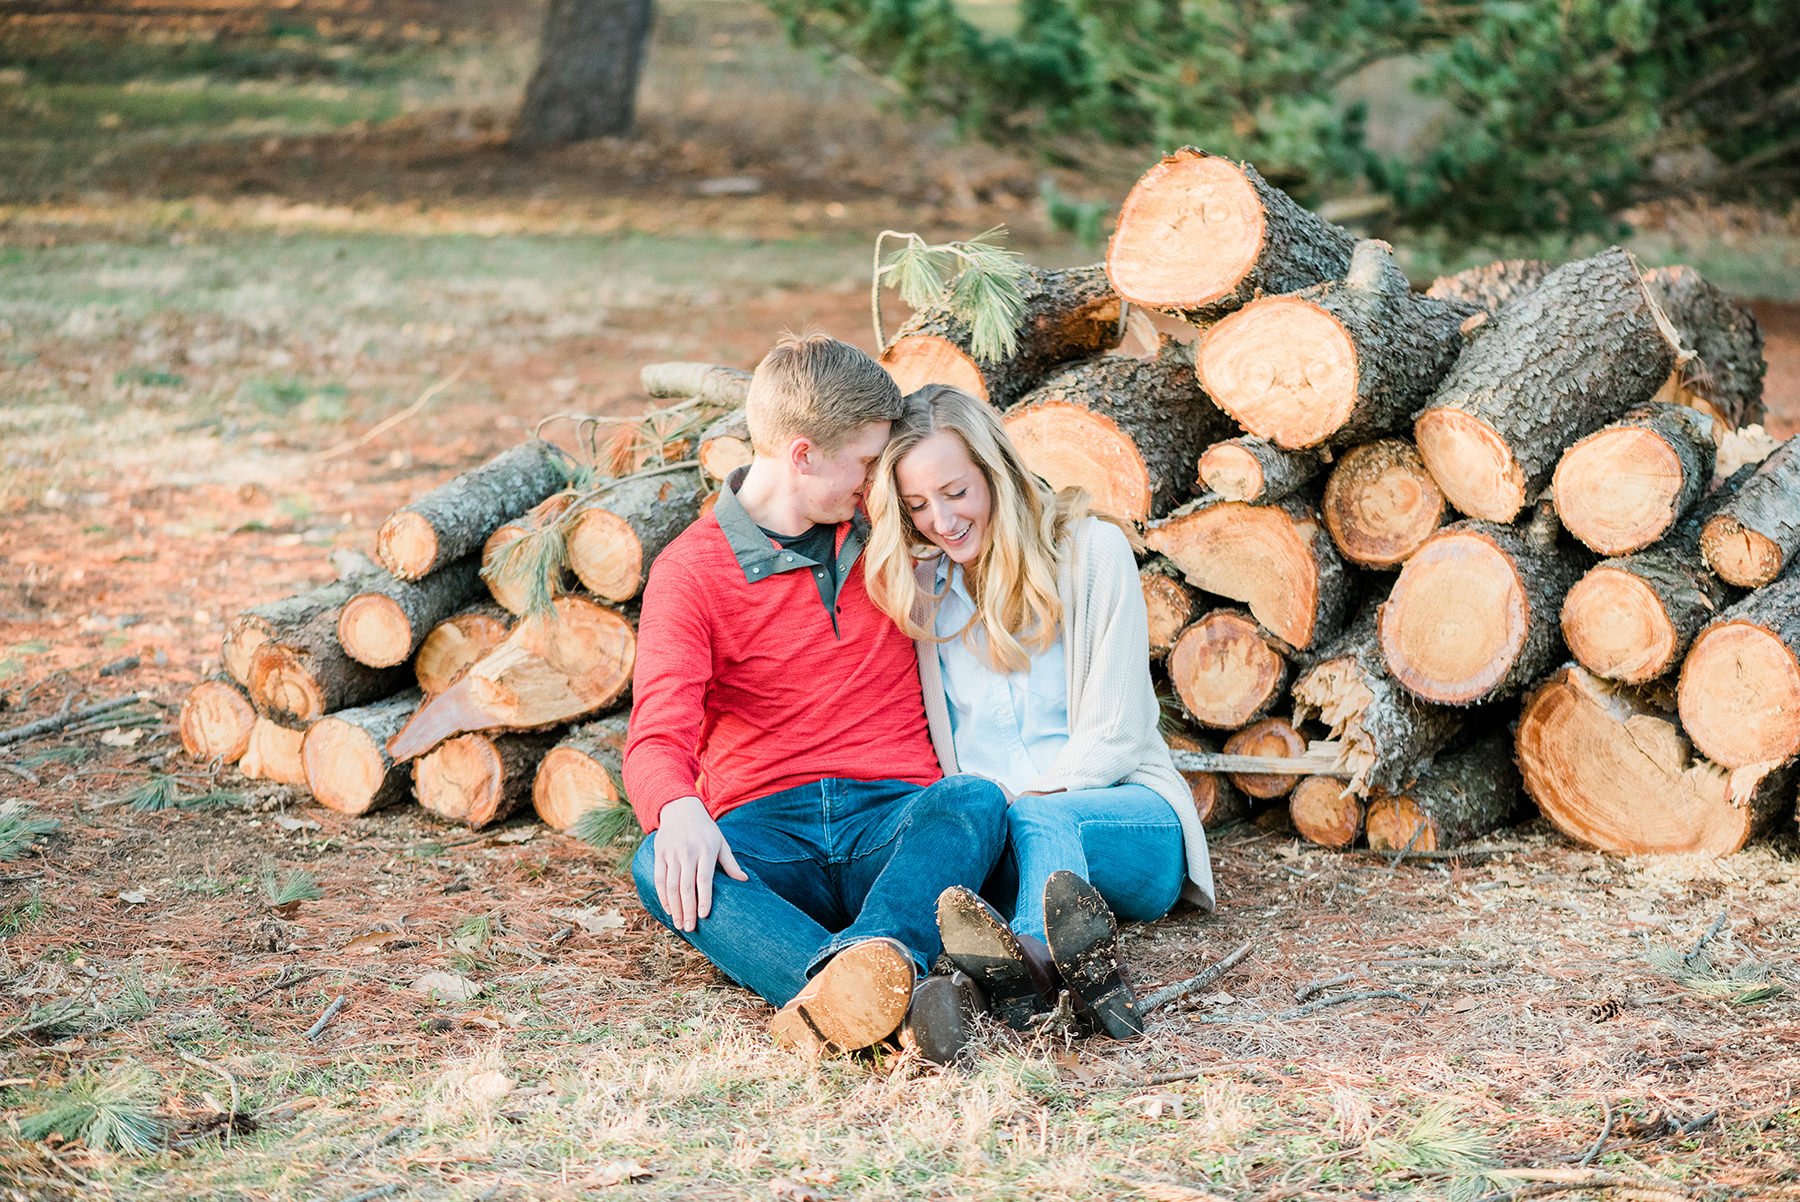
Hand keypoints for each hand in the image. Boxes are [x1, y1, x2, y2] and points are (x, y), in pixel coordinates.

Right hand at [653, 795, 747, 931]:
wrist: (681, 809)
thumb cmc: (705, 830)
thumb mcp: (721, 842)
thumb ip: (730, 863)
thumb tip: (744, 880)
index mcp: (706, 850)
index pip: (704, 879)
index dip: (704, 898)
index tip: (704, 916)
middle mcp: (687, 853)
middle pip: (686, 886)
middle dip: (687, 909)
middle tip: (689, 928)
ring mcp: (672, 854)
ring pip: (671, 885)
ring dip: (674, 907)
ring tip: (679, 924)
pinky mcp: (660, 854)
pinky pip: (659, 879)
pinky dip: (662, 896)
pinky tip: (668, 909)